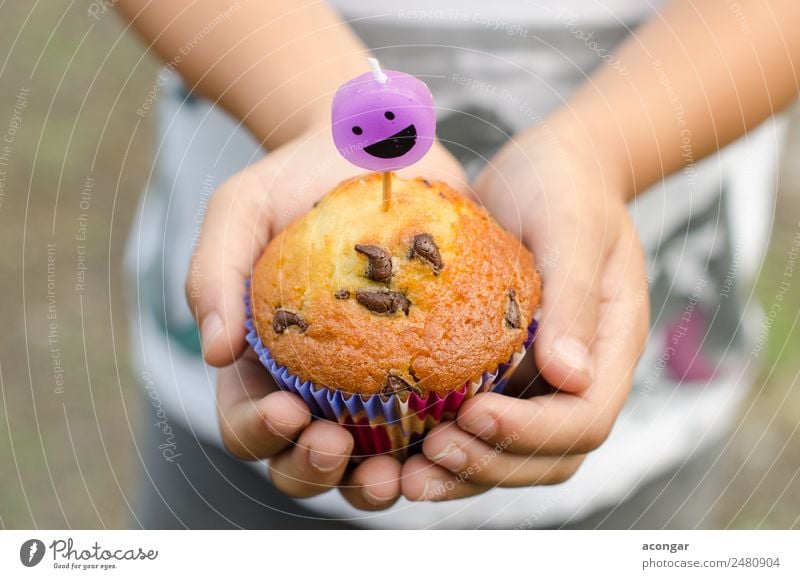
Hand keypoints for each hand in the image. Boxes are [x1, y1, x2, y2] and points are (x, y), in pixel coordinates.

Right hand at [187, 125, 467, 510]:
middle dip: (312, 471)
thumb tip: (213, 353)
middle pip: (300, 462)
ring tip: (394, 474)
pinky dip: (432, 448)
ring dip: (371, 485)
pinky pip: (428, 427)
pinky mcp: (423, 371)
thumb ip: (213, 274)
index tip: (290, 410)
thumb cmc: (297, 181)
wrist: (374, 150)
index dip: (260, 432)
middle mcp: (313, 387)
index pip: (247, 422)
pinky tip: (450, 438)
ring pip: (365, 464)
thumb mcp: (241, 211)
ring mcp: (371, 387)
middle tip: (335, 446)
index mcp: (261, 364)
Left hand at [401, 125, 649, 500]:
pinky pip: (474, 422)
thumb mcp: (573, 226)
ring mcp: (537, 377)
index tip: (474, 417)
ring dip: (461, 472)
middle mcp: (577, 376)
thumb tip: (573, 379)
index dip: (532, 434)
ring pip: (509, 452)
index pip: (584, 420)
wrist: (543, 169)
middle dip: (490, 466)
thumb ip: (575, 297)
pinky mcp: (498, 370)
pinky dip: (440, 441)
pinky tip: (395, 445)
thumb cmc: (564, 185)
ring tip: (406, 475)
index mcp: (610, 348)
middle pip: (548, 456)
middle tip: (428, 460)